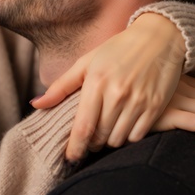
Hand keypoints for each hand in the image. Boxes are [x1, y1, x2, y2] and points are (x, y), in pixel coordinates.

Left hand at [32, 12, 193, 160]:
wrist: (159, 37)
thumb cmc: (117, 49)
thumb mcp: (86, 62)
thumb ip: (61, 86)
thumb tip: (35, 104)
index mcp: (96, 82)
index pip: (82, 127)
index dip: (74, 148)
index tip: (70, 157)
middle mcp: (117, 93)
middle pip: (100, 137)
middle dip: (92, 144)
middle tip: (91, 140)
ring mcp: (138, 100)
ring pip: (118, 139)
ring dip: (110, 141)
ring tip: (107, 132)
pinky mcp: (156, 105)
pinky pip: (138, 135)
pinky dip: (129, 137)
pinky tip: (124, 127)